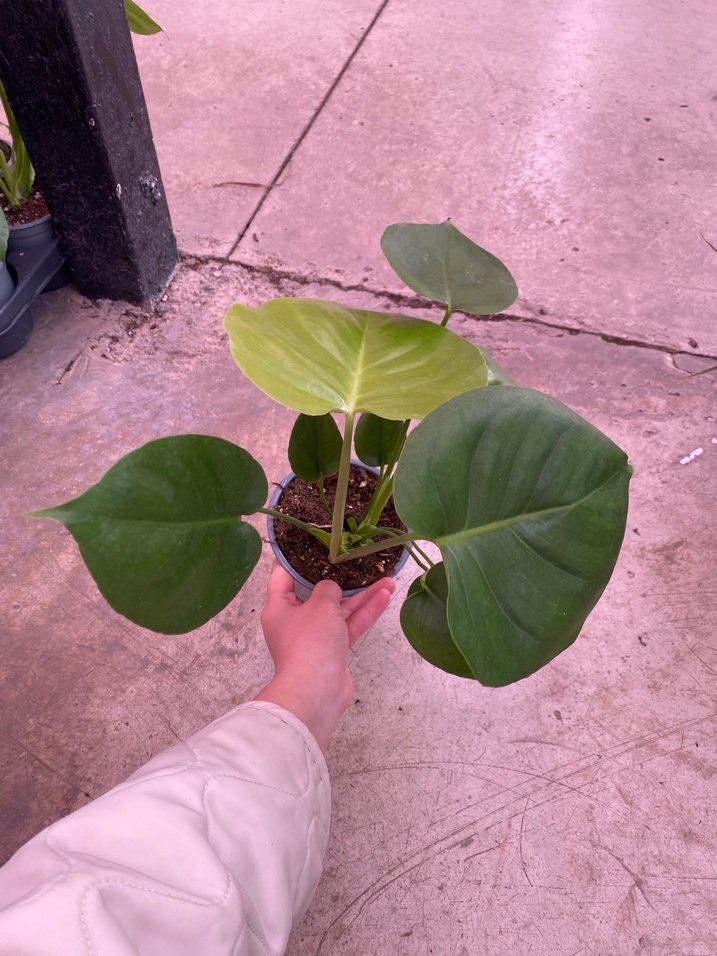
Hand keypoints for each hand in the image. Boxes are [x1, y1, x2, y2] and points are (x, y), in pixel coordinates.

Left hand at [254, 562, 395, 750]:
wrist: (316, 691)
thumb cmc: (309, 641)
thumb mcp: (320, 604)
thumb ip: (328, 589)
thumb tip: (333, 590)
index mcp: (279, 606)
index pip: (283, 575)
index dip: (296, 557)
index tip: (313, 542)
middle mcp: (294, 620)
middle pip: (318, 592)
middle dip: (341, 577)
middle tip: (357, 558)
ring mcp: (315, 636)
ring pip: (340, 609)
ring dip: (362, 595)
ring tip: (387, 577)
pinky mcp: (333, 650)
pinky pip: (350, 625)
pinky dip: (366, 612)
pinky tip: (386, 595)